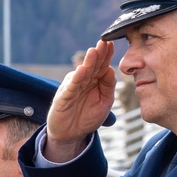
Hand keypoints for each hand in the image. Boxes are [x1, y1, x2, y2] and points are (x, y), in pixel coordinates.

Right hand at [45, 39, 115, 161]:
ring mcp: (72, 88)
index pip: (102, 65)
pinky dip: (76, 79)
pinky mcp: (63, 98)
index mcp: (95, 81)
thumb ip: (108, 86)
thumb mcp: (105, 102)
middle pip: (92, 65)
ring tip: (94, 51)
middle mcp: (83, 81)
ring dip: (88, 62)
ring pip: (82, 73)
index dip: (106, 55)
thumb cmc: (88, 116)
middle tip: (104, 41)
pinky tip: (81, 71)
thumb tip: (111, 69)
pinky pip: (71, 87)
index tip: (112, 43)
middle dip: (98, 53)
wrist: (71, 134)